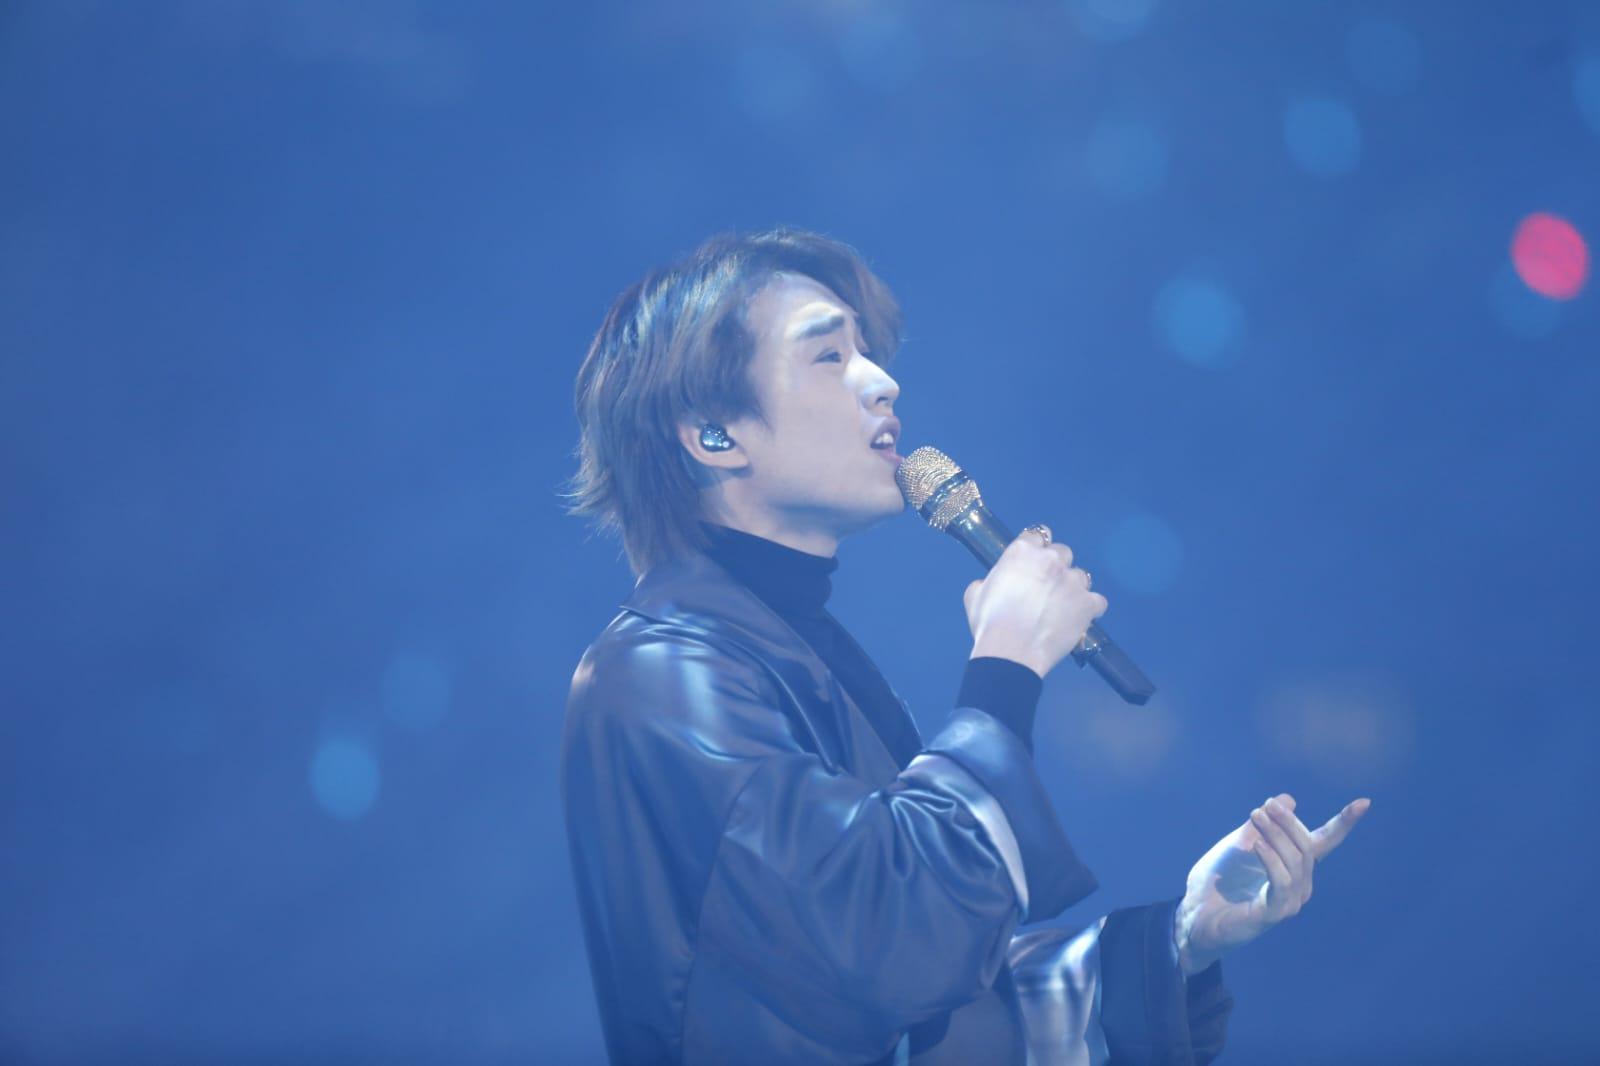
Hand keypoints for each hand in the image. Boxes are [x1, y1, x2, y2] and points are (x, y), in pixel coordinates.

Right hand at [964, 529, 1106, 677]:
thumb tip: (989, 584)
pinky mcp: (1088, 604)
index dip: (1036, 548)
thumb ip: (987, 581)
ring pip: (1081, 575)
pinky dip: (1090, 608)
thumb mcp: (975, 594)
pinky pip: (1097, 601)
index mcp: (1023, 551)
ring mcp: (1073, 581)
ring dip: (1073, 586)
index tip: (1033, 562)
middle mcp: (1051, 560)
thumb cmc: (989, 623)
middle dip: (1056, 566)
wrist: (1011, 652)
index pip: (1037, 534)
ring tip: (1063, 606)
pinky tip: (1079, 618)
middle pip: (1062, 552)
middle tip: (1045, 587)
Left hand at [1173, 794, 1370, 975]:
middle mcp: (1300, 885)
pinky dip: (1271, 859)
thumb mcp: (1240, 843)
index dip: (1343, 823)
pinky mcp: (1275, 913)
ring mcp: (1290, 901)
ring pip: (1295, 860)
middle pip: (1306, 846)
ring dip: (1276, 834)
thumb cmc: (1218, 882)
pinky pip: (1282, 881)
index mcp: (1294, 868)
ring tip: (1255, 816)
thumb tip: (1287, 799)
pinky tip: (1256, 844)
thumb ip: (1263, 824)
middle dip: (1288, 822)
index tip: (1364, 802)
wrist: (1194, 914)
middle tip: (1264, 806)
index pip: (1324, 843)